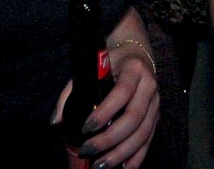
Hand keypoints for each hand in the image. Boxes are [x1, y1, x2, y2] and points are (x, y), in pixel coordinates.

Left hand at [55, 48, 157, 168]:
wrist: (138, 56)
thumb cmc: (112, 63)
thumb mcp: (92, 69)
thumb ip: (71, 93)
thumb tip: (56, 122)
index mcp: (133, 69)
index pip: (122, 92)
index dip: (105, 112)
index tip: (85, 128)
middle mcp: (149, 86)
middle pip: (134, 117)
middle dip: (110, 139)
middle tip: (88, 150)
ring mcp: (156, 103)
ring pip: (143, 133)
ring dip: (122, 153)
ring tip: (101, 165)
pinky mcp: (157, 116)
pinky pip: (150, 140)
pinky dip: (137, 157)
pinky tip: (124, 168)